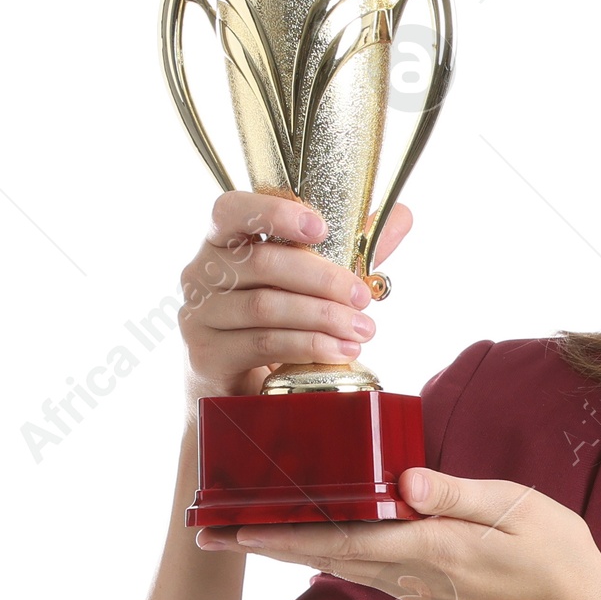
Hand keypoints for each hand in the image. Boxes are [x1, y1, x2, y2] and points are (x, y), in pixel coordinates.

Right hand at [177, 189, 413, 403]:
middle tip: (362, 297)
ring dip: (322, 317)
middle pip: (262, 264)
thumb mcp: (306, 283)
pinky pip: (263, 344)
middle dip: (322, 279)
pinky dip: (308, 346)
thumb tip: (402, 216)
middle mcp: (200, 273)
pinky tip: (340, 352)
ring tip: (363, 331)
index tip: (320, 228)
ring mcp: (199, 315)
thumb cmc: (269, 324)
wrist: (232, 389)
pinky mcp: (206, 355)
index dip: (275, 213)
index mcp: (220, 242)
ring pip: (266, 307)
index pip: (233, 210)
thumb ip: (347, 249)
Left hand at [198, 466, 600, 599]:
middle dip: (265, 546)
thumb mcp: (516, 507)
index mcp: (432, 549)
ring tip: (241, 531)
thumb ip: (457, 493)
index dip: (283, 534)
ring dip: (287, 549)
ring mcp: (416, 586)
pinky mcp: (424, 587)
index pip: (343, 539)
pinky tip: (306, 536)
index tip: (234, 530)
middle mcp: (413, 574)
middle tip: (208, 535)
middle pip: (323, 556)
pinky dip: (325, 550)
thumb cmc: (557, 554)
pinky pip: (361, 567)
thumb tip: (405, 479)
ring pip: (337, 564)